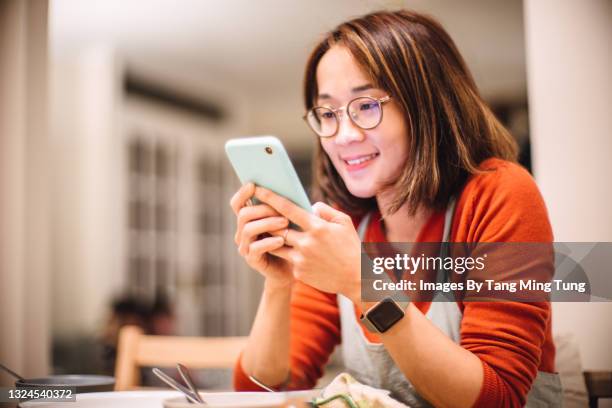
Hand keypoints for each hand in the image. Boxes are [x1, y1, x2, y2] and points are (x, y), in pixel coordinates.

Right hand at [230, 183, 293, 289]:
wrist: (292, 268)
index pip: (237, 203)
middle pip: (243, 214)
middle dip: (262, 209)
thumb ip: (284, 207)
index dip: (242, 193)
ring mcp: (245, 246)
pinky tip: (281, 240)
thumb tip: (287, 189)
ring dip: (268, 223)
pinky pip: (255, 248)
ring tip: (286, 222)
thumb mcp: (288, 221)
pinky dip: (269, 242)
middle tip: (282, 210)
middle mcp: (242, 232)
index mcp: (248, 220)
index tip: (253, 185)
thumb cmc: (291, 240)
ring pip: (248, 229)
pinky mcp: (252, 260)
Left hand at [253, 186, 361, 301]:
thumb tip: (310, 207)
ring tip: (271, 233)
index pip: (287, 208)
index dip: (270, 197)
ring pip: (277, 245)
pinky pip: (288, 259)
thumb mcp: (344, 222)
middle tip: (260, 213)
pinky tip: (296, 254)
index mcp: (317, 227)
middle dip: (267, 220)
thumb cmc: (351, 247)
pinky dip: (290, 254)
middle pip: (276, 227)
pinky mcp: (298, 272)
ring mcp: (301, 259)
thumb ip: (325, 211)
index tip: (258, 189)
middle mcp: (306, 242)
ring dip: (273, 238)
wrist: (356, 278)